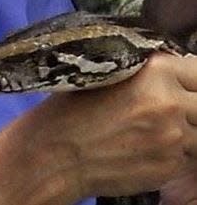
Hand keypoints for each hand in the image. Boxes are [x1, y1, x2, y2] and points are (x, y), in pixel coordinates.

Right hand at [38, 52, 196, 199]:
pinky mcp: (171, 168)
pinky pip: (189, 156)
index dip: (188, 76)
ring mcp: (174, 139)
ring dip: (185, 128)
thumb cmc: (70, 108)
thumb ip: (146, 72)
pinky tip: (148, 146)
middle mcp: (170, 103)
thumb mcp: (105, 72)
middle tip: (166, 107)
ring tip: (155, 127)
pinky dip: (176, 151)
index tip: (180, 81)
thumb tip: (175, 71)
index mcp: (154, 71)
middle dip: (188, 102)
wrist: (56, 153)